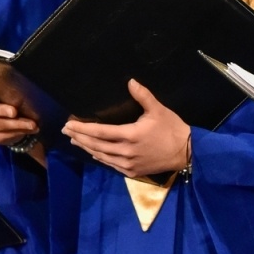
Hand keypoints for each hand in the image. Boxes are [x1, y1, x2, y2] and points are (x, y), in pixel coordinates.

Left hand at [61, 79, 189, 178]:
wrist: (186, 153)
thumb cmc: (172, 129)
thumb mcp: (158, 110)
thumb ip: (143, 96)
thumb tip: (130, 81)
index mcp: (130, 135)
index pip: (99, 132)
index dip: (82, 128)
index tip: (69, 124)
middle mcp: (125, 151)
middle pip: (96, 145)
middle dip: (79, 137)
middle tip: (66, 131)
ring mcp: (127, 164)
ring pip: (101, 156)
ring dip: (86, 148)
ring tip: (75, 140)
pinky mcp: (132, 171)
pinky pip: (111, 164)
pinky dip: (100, 157)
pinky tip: (94, 152)